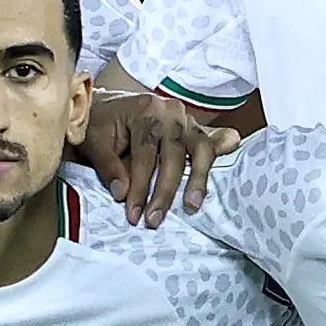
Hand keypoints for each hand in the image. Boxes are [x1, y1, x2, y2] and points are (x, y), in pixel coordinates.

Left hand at [80, 92, 238, 223]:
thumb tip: (122, 194)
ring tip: (192, 205)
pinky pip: (211, 142)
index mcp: (144, 109)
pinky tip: (231, 158)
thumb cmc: (99, 124)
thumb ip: (108, 166)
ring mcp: (185, 118)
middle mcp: (169, 111)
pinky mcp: (194, 128)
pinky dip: (223, 151)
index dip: (140, 187)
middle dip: (165, 191)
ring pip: (200, 148)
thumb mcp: (93, 142)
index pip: (145, 154)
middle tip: (154, 220)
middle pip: (174, 154)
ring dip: (198, 179)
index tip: (134, 214)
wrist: (105, 105)